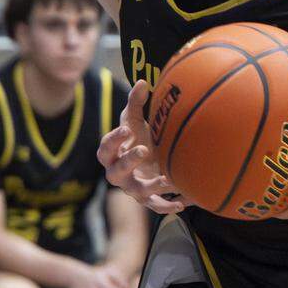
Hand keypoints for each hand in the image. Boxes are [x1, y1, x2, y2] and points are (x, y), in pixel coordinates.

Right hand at [98, 82, 185, 213]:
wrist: (148, 159)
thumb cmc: (137, 137)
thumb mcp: (135, 120)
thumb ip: (135, 102)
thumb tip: (143, 82)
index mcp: (111, 154)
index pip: (105, 149)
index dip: (113, 140)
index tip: (126, 129)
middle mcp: (118, 174)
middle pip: (115, 172)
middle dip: (129, 161)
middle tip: (144, 149)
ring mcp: (132, 188)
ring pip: (137, 192)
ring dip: (153, 186)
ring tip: (169, 179)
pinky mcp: (147, 198)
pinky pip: (155, 206)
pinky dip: (167, 206)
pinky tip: (183, 203)